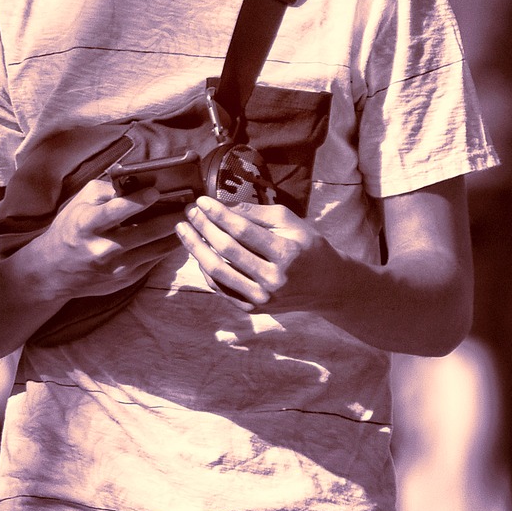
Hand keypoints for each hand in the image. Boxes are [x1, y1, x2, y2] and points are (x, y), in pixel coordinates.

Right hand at [24, 177, 181, 303]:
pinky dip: (168, 246)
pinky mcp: (125, 279)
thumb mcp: (80, 204)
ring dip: (176, 232)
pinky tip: (177, 234)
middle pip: (145, 232)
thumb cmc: (70, 230)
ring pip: (156, 248)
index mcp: (87, 225)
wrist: (53, 271)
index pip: (116, 211)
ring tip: (189, 217)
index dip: (138, 200)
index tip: (156, 191)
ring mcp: (116, 268)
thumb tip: (138, 181)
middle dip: (171, 216)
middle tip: (190, 203)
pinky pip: (154, 261)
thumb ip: (108, 191)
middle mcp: (102, 249)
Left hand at [175, 196, 341, 311]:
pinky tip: (197, 251)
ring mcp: (262, 298)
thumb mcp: (291, 223)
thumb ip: (257, 214)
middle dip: (203, 227)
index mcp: (286, 253)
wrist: (327, 286)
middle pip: (226, 251)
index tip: (201, 201)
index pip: (242, 231)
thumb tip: (222, 205)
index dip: (218, 215)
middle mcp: (273, 279)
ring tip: (184, 230)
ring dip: (196, 248)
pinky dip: (205, 269)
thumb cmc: (308, 247)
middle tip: (189, 212)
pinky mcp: (253, 309)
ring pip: (217, 272)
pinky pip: (220, 288)